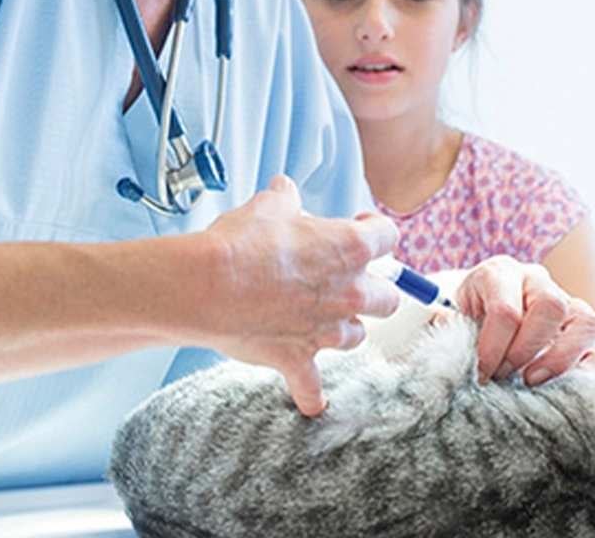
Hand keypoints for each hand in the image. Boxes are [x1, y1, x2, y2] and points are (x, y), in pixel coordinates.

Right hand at [193, 175, 400, 416]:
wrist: (206, 285)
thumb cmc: (240, 244)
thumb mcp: (268, 206)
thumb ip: (286, 200)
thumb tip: (285, 192)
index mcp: (350, 247)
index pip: (387, 236)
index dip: (375, 230)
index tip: (361, 227)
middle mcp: (349, 292)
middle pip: (388, 297)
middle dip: (374, 290)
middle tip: (351, 282)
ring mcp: (326, 330)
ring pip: (358, 337)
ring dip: (345, 329)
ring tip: (325, 323)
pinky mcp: (298, 358)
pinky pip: (313, 390)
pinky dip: (312, 396)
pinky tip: (313, 402)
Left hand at [453, 256, 594, 385]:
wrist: (479, 319)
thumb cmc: (463, 323)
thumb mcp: (447, 320)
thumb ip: (446, 329)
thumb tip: (447, 347)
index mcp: (499, 273)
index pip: (506, 310)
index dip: (492, 349)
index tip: (481, 374)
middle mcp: (537, 281)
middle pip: (550, 306)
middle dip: (524, 351)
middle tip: (503, 375)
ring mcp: (566, 303)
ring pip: (584, 321)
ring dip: (558, 358)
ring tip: (531, 381)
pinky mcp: (583, 333)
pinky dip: (583, 371)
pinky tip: (557, 388)